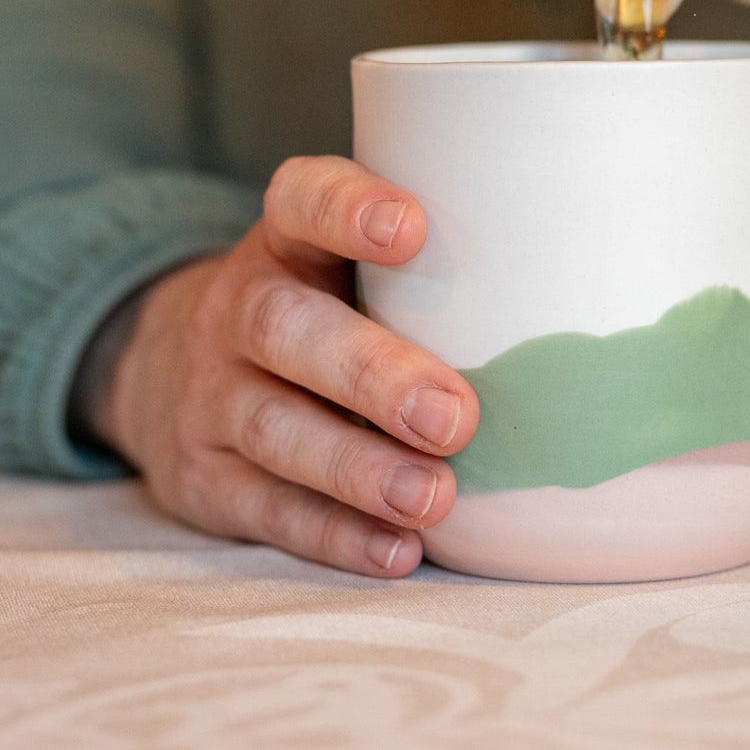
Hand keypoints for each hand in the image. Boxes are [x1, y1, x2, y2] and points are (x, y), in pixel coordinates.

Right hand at [97, 157, 478, 576]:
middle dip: (373, 374)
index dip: (347, 209)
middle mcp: (239, 307)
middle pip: (286, 328)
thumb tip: (574, 279)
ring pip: (274, 428)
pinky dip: (335, 534)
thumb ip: (429, 263)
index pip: (300, 200)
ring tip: (434, 496)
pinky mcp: (204, 477)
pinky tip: (397, 548)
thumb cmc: (322, 308)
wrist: (175, 369)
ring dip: (358, 468)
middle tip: (453, 416)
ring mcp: (212, 394)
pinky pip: (266, 508)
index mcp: (285, 240)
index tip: (412, 228)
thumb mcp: (345, 262)